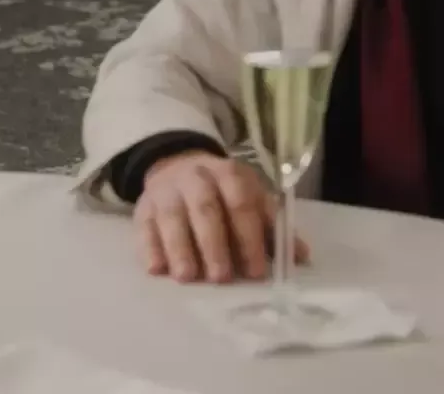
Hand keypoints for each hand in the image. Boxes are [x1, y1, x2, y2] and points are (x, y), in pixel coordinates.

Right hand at [133, 151, 309, 283]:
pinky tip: (156, 269)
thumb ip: (272, 227)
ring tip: (188, 277)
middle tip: (221, 277)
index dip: (249, 236)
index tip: (256, 270)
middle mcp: (196, 177)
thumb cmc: (223, 192)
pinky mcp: (143, 208)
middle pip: (205, 207)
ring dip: (180, 247)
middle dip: (214, 243)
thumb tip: (301, 257)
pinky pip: (144, 226)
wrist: (178, 165)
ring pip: (172, 216)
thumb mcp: (250, 198)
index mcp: (229, 173)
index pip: (241, 201)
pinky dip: (149, 247)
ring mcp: (166, 191)